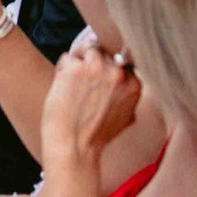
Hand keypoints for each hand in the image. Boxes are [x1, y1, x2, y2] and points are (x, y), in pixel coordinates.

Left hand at [42, 41, 139, 164]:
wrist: (74, 147)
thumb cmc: (96, 135)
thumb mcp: (126, 116)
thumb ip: (128, 95)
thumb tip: (128, 79)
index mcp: (134, 84)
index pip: (121, 59)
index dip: (107, 67)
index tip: (97, 79)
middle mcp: (118, 73)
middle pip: (104, 52)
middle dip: (92, 62)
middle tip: (82, 83)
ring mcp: (97, 68)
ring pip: (86, 49)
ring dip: (77, 62)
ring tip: (72, 83)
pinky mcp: (75, 68)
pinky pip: (67, 57)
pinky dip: (62, 69)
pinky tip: (62, 87)